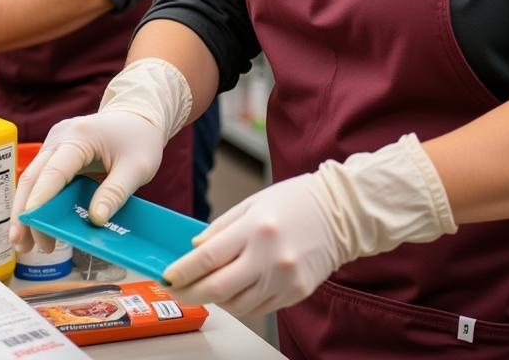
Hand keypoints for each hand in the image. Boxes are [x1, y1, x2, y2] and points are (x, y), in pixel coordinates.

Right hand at [9, 111, 167, 254]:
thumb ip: (115, 193)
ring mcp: (55, 143)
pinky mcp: (56, 153)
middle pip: (34, 176)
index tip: (29, 221)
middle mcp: (61, 136)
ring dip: (27, 211)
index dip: (41, 196)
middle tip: (20, 244)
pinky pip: (42, 179)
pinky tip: (37, 227)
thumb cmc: (139, 139)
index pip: (55, 169)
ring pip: (33, 180)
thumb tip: (95, 220)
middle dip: (24, 211)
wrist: (137, 116)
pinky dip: (38, 203)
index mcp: (81, 135)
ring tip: (28, 245)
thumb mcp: (137, 167)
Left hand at [163, 134, 456, 316]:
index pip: (208, 257)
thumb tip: (196, 247)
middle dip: (190, 292)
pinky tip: (231, 292)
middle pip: (218, 288)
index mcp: (255, 228)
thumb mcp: (254, 202)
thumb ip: (222, 226)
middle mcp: (269, 257)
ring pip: (237, 303)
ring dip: (214, 299)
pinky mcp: (295, 293)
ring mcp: (283, 279)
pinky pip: (258, 308)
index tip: (168, 276)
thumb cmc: (296, 200)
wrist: (341, 213)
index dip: (183, 271)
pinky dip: (239, 303)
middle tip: (175, 291)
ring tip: (202, 289)